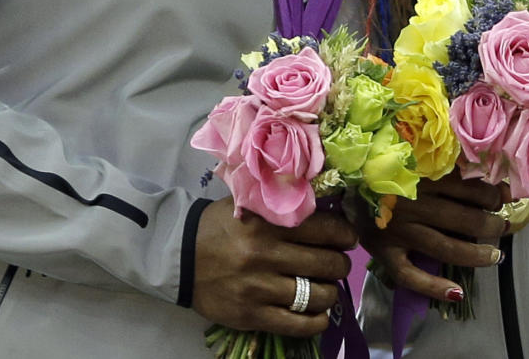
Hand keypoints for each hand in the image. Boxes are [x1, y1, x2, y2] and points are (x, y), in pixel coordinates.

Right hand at [192, 198, 357, 336]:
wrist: (179, 255)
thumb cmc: (220, 226)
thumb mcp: (250, 205)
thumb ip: (282, 206)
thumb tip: (324, 209)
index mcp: (268, 224)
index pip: (323, 228)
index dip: (344, 234)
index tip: (349, 238)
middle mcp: (266, 256)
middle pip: (325, 263)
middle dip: (340, 263)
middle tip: (339, 262)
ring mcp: (259, 288)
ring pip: (316, 295)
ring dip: (330, 292)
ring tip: (327, 287)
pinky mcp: (251, 315)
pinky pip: (296, 324)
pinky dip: (316, 321)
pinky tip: (319, 314)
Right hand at [358, 169, 508, 303]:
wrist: (344, 174)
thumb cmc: (386, 159)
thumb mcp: (420, 152)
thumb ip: (453, 161)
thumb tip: (494, 176)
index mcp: (421, 172)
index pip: (468, 187)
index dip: (491, 194)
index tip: (503, 198)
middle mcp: (412, 203)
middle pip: (462, 219)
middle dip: (489, 224)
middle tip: (502, 226)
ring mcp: (397, 230)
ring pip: (445, 248)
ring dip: (475, 254)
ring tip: (494, 256)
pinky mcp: (384, 252)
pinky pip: (410, 275)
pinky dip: (433, 287)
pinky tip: (457, 292)